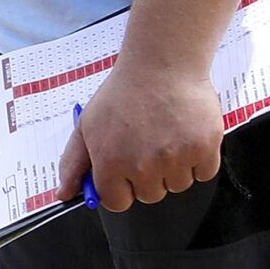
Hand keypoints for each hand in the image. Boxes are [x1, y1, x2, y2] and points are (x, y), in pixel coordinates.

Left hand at [65, 57, 225, 210]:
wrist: (162, 65)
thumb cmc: (123, 94)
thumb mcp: (86, 126)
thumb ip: (73, 164)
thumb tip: (64, 194)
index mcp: (111, 164)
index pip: (118, 203)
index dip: (121, 187)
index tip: (125, 173)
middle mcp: (143, 167)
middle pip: (151, 196)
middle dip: (148, 177)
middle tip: (147, 146)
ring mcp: (176, 159)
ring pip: (179, 185)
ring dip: (175, 168)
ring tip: (167, 136)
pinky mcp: (204, 148)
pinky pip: (205, 173)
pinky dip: (200, 159)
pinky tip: (186, 136)